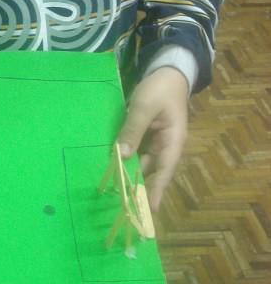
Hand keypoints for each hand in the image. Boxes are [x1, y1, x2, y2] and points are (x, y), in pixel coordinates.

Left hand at [117, 66, 189, 212]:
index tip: (148, 212)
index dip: (156, 192)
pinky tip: (110, 163)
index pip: (164, 172)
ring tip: (111, 188)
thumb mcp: (144, 106)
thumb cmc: (160, 89)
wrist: (167, 71)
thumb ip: (133, 130)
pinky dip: (124, 157)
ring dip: (128, 171)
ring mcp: (156, 141)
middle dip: (136, 185)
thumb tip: (121, 155)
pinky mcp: (146, 135)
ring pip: (140, 161)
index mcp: (172, 142)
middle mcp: (165, 146)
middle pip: (150, 171)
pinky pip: (135, 150)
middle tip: (119, 204)